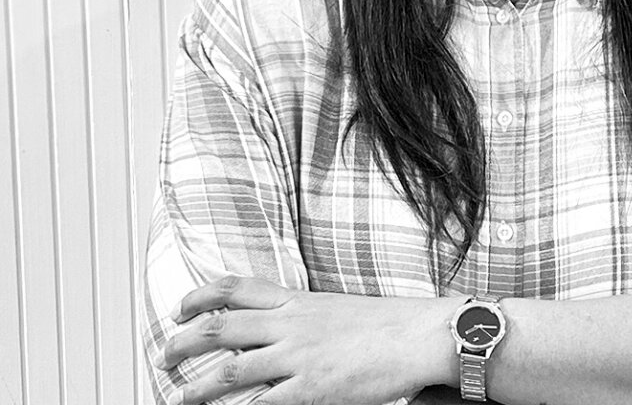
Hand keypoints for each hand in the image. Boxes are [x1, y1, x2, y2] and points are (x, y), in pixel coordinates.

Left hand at [158, 275, 453, 404]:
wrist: (418, 334)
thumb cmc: (386, 324)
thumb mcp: (337, 309)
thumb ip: (305, 318)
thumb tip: (280, 330)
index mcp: (298, 301)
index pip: (238, 287)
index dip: (202, 295)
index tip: (181, 307)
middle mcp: (291, 324)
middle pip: (223, 326)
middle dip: (185, 340)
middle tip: (164, 355)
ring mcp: (298, 357)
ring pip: (231, 369)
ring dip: (197, 385)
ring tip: (179, 396)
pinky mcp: (311, 390)